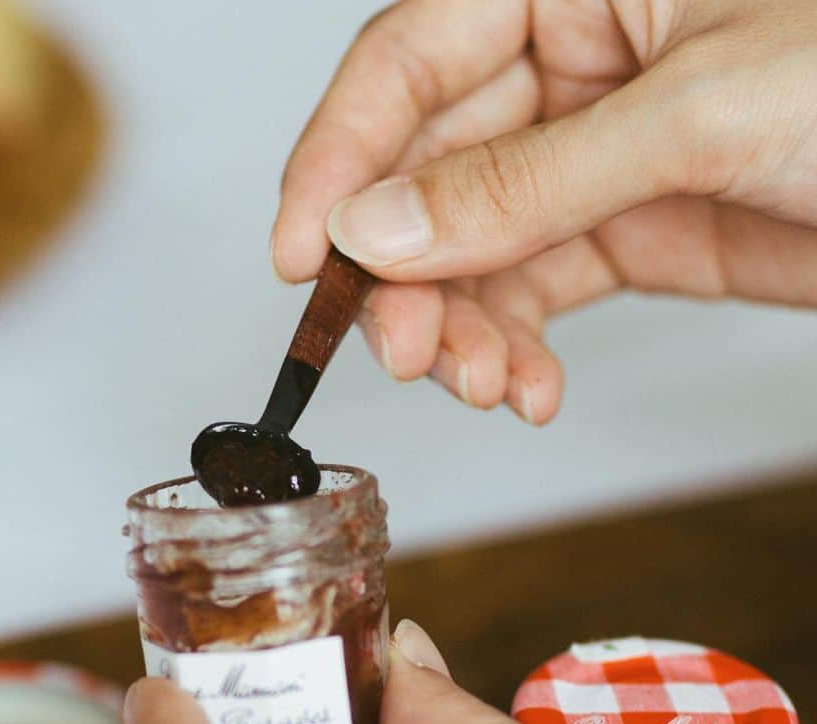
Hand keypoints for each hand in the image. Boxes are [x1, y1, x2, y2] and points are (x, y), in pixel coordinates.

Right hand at [272, 0, 816, 424]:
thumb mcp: (698, 112)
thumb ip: (528, 177)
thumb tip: (383, 227)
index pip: (410, 63)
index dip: (340, 160)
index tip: (302, 254)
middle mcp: (576, 61)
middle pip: (431, 171)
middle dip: (408, 272)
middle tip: (404, 350)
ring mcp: (600, 154)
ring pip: (476, 246)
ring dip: (461, 327)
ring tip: (481, 382)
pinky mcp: (634, 231)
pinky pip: (536, 292)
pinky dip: (519, 348)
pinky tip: (527, 386)